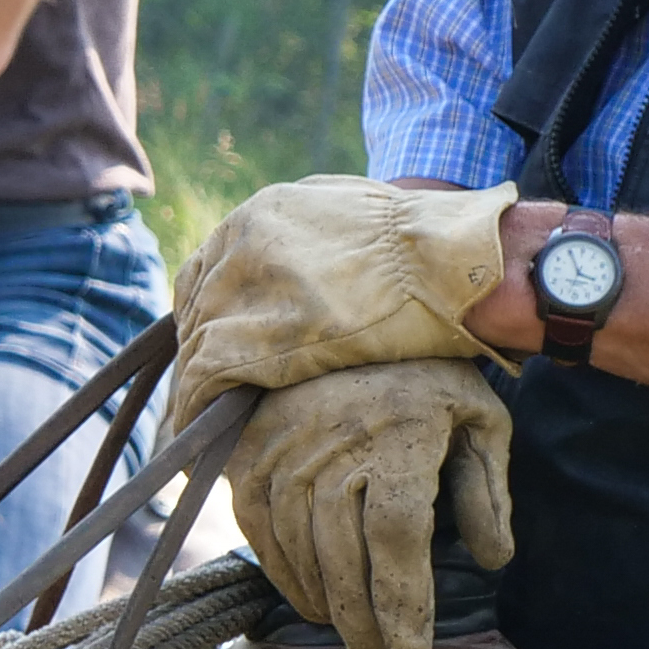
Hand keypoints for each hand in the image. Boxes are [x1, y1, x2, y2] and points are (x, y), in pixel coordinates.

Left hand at [178, 176, 517, 400]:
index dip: (215, 315)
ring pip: (195, 345)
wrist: (452, 263)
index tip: (223, 345)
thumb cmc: (425, 249)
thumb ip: (310, 239)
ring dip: (199, 385)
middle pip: (196, 308)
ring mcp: (240, 289)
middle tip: (211, 391)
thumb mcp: (350, 216)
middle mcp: (240, 244)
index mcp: (262, 214)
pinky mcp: (246, 337)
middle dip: (203, 350)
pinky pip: (204, 378)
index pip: (209, 271)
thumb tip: (299, 272)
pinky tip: (206, 434)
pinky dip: (200, 408)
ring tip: (206, 422)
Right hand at [221, 357, 518, 648]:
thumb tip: (493, 559)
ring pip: (298, 549)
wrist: (342, 307)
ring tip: (351, 636)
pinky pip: (260, 529)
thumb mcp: (478, 418)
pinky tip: (311, 600)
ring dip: (325, 604)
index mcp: (397, 439)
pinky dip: (283, 573)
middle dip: (364, 621)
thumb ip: (486, 490)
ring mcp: (282, 451)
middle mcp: (332, 448)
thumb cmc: (426, 371)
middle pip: (343, 557)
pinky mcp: (249, 454)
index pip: (396, 539)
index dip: (403, 603)